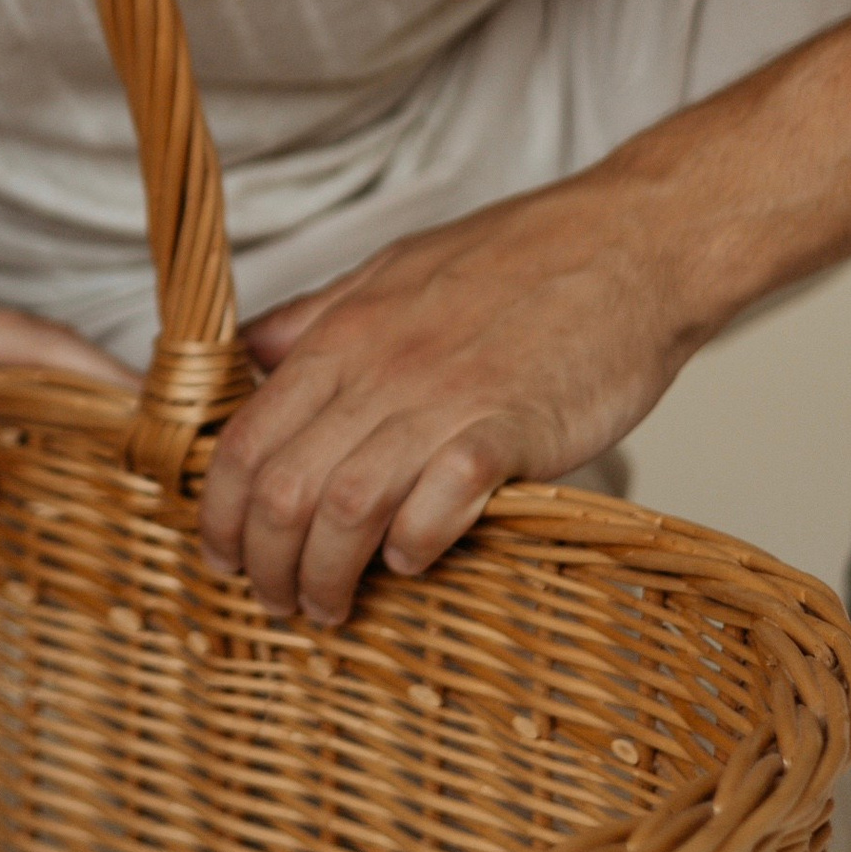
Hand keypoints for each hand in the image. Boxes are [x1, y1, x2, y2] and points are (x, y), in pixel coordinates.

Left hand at [197, 174, 702, 626]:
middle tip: (278, 601)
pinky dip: (417, 542)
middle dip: (265, 562)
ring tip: (333, 608)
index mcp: (342, 335)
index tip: (223, 557)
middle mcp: (380, 369)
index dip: (220, 514)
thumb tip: (252, 355)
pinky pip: (444, 496)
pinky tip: (411, 563)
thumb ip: (318, 318)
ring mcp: (446, 398)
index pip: (245, 440)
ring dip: (328, 573)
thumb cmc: (516, 260)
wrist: (631, 243)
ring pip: (347, 505)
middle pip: (284, 487)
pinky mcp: (514, 426)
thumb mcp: (393, 272)